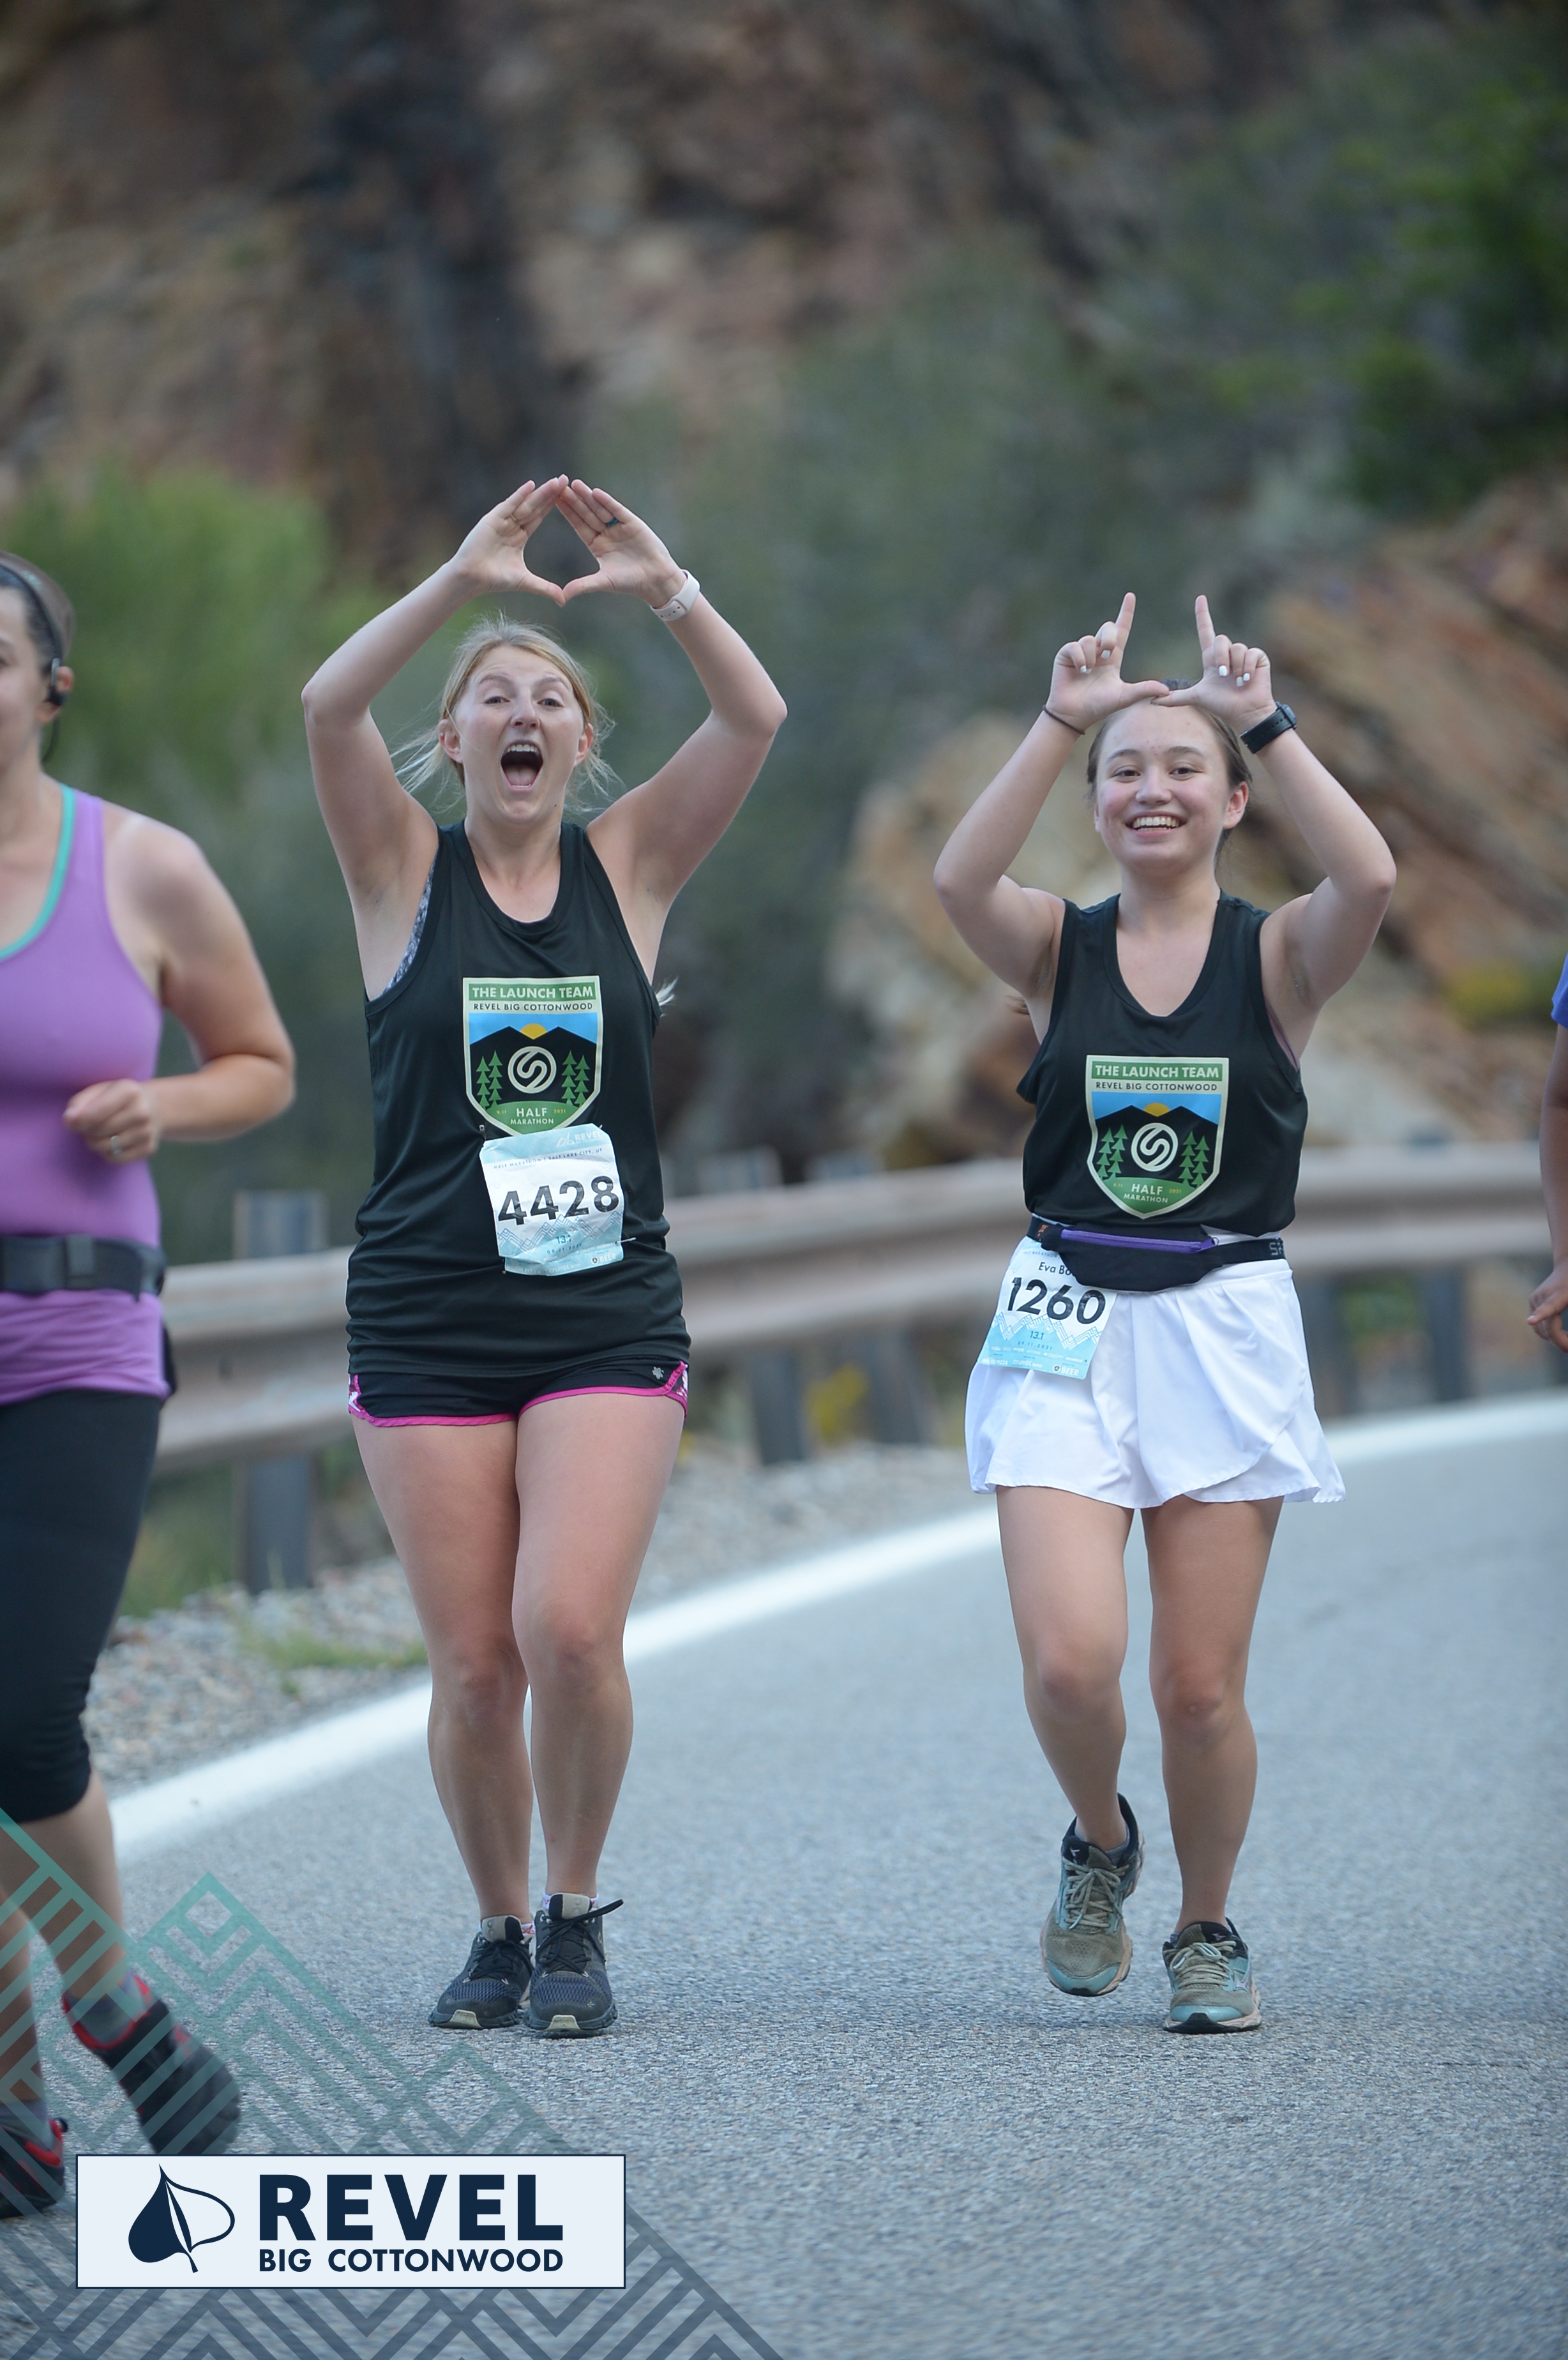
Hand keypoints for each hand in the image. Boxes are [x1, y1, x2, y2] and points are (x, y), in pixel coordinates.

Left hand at [64, 1079, 161, 1163]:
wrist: (155, 1107)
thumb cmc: (118, 1098)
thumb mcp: (99, 1091)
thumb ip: (80, 1102)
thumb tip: (69, 1120)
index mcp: (129, 1091)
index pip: (95, 1113)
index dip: (77, 1121)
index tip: (70, 1122)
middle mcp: (142, 1112)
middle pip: (98, 1131)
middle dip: (86, 1131)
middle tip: (89, 1125)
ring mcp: (147, 1132)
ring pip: (104, 1147)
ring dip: (94, 1142)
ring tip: (99, 1133)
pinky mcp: (149, 1148)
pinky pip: (115, 1158)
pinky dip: (106, 1152)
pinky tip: (112, 1141)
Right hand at [449, 480, 568, 603]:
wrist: (472, 578)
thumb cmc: (495, 579)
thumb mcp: (526, 582)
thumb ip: (545, 588)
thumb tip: (564, 601)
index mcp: (520, 536)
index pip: (539, 517)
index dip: (553, 506)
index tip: (568, 497)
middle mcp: (512, 525)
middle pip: (535, 506)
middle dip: (550, 494)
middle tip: (565, 479)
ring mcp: (502, 520)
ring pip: (525, 503)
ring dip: (540, 492)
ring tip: (556, 481)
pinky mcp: (492, 519)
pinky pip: (509, 505)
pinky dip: (520, 495)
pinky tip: (532, 485)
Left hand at [555, 482, 685, 607]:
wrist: (656, 580)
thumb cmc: (630, 582)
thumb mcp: (603, 582)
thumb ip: (583, 586)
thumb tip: (562, 597)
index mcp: (597, 545)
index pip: (579, 525)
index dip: (567, 513)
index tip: (554, 500)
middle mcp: (606, 534)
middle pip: (587, 514)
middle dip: (574, 501)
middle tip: (559, 485)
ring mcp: (619, 527)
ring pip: (600, 509)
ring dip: (587, 497)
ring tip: (575, 484)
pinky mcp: (632, 523)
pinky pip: (617, 510)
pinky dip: (607, 502)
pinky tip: (595, 492)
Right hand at [1043, 593, 1168, 732]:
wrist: (1075, 714)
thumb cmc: (1099, 707)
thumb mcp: (1124, 697)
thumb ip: (1143, 690)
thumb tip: (1167, 691)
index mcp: (1113, 658)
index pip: (1121, 631)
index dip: (1126, 613)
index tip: (1130, 596)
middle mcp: (1098, 652)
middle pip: (1107, 627)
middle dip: (1108, 637)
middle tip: (1107, 653)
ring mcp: (1081, 652)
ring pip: (1090, 639)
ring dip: (1092, 657)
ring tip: (1088, 673)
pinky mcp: (1066, 655)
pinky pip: (1076, 646)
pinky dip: (1080, 659)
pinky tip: (1079, 671)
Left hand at [1160, 595, 1275, 734]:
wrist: (1244, 713)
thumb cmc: (1222, 705)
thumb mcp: (1196, 698)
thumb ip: (1175, 698)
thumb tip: (1152, 701)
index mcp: (1212, 658)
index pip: (1206, 631)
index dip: (1203, 615)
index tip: (1200, 598)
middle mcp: (1227, 653)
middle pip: (1221, 639)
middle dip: (1221, 658)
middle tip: (1223, 675)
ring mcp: (1244, 654)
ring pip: (1236, 647)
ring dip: (1235, 667)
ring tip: (1238, 682)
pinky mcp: (1259, 657)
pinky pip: (1251, 653)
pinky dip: (1248, 668)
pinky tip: (1248, 679)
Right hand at [1527, 1260, 1567, 1352]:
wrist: (1567, 1266)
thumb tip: (1567, 1338)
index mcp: (1560, 1294)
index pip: (1549, 1306)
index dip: (1541, 1314)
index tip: (1531, 1320)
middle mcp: (1543, 1296)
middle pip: (1548, 1327)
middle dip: (1560, 1341)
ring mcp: (1535, 1299)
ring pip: (1541, 1329)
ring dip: (1554, 1339)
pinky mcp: (1532, 1301)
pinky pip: (1538, 1325)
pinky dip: (1548, 1332)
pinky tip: (1561, 1333)